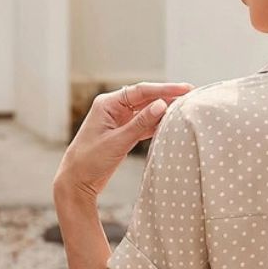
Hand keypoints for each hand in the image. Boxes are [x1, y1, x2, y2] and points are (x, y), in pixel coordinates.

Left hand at [53, 81, 194, 200]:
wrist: (76, 180)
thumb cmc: (90, 160)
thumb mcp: (118, 142)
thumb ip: (140, 123)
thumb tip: (162, 104)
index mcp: (108, 104)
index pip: (141, 91)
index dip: (165, 89)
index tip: (185, 89)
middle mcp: (113, 108)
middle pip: (145, 98)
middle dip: (167, 96)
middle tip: (191, 96)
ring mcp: (118, 120)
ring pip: (146, 111)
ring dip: (163, 111)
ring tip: (185, 109)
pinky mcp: (123, 133)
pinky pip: (144, 124)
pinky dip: (157, 124)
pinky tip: (171, 124)